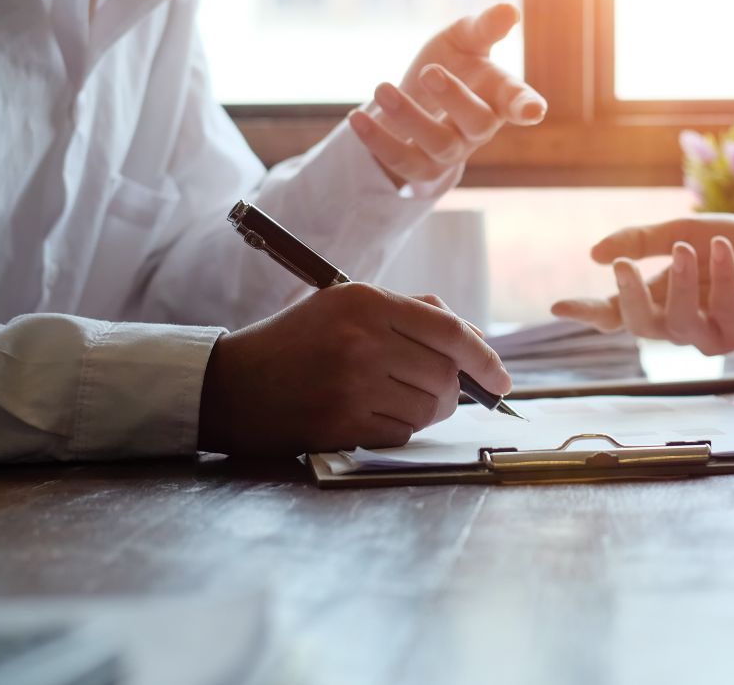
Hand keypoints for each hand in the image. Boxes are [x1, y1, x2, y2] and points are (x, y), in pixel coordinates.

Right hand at [197, 283, 510, 455]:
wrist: (231, 385)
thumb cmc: (298, 342)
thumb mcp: (346, 306)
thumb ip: (411, 312)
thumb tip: (475, 339)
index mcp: (365, 301)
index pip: (449, 330)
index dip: (485, 357)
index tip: (503, 379)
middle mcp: (360, 339)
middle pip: (445, 374)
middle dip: (455, 389)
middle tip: (442, 392)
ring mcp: (350, 384)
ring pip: (429, 408)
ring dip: (428, 410)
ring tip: (400, 400)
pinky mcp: (340, 423)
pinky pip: (402, 432)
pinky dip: (400, 428)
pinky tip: (373, 414)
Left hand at [348, 3, 547, 186]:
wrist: (414, 97)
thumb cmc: (450, 62)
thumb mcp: (463, 39)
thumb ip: (484, 27)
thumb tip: (509, 10)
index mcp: (497, 95)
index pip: (518, 102)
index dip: (526, 107)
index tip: (532, 112)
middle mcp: (479, 128)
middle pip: (478, 123)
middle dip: (455, 99)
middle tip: (429, 71)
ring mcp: (452, 151)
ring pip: (439, 143)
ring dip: (410, 117)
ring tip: (381, 88)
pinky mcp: (420, 167)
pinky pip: (402, 162)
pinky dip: (378, 141)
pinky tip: (356, 117)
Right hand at [550, 214, 733, 354]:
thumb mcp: (688, 230)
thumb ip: (644, 239)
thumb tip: (595, 253)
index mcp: (662, 298)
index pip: (617, 313)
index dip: (588, 313)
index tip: (558, 307)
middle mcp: (682, 321)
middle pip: (640, 326)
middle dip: (628, 297)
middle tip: (622, 264)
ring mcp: (713, 332)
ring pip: (679, 325)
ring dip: (679, 285)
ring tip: (686, 248)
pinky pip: (727, 312)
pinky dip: (722, 277)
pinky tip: (719, 248)